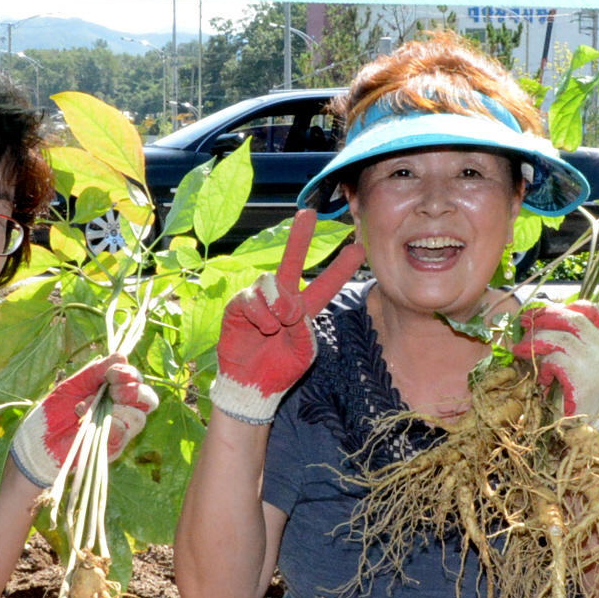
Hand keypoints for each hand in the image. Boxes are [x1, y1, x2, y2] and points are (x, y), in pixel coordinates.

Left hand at [12, 356, 158, 488]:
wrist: (37, 439)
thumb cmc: (54, 411)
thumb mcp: (75, 384)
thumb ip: (97, 370)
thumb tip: (122, 356)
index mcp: (115, 394)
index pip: (137, 382)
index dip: (130, 374)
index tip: (111, 373)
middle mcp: (122, 412)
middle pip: (148, 400)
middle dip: (133, 391)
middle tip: (112, 390)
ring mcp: (119, 432)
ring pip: (138, 418)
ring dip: (118, 408)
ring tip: (89, 405)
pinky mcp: (112, 448)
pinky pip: (122, 434)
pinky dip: (108, 424)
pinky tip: (86, 418)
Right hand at [210, 209, 364, 425]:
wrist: (251, 384)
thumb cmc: (280, 370)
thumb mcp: (304, 352)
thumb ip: (304, 328)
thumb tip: (287, 305)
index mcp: (305, 310)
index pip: (326, 284)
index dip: (341, 268)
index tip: (359, 249)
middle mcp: (283, 299)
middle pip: (292, 261)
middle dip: (299, 237)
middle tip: (309, 212)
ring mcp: (260, 299)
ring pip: (273, 282)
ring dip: (279, 305)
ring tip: (277, 326)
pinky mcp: (240, 305)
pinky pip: (252, 297)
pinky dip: (260, 314)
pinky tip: (262, 328)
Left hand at [511, 300, 598, 417]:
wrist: (584, 432)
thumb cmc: (574, 398)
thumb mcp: (577, 365)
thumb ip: (567, 343)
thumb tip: (538, 321)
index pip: (598, 312)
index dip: (575, 304)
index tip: (554, 307)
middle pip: (574, 319)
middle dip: (545, 316)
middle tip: (524, 321)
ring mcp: (594, 364)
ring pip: (560, 338)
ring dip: (535, 341)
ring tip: (519, 349)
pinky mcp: (582, 379)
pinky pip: (556, 360)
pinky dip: (544, 367)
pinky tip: (543, 379)